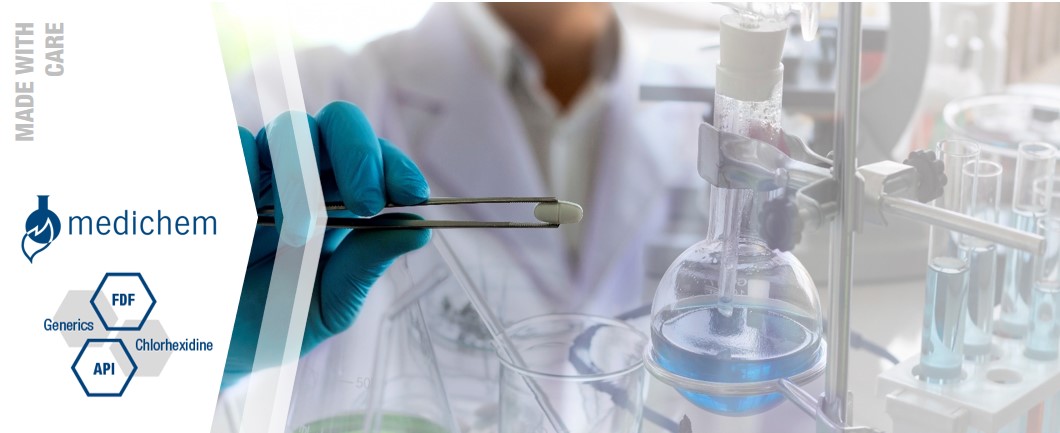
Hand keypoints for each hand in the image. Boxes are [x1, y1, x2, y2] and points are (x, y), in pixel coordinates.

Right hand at [222, 101, 429, 387]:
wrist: (209, 349)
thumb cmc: (276, 321)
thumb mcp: (329, 304)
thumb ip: (365, 266)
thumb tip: (420, 231)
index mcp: (341, 199)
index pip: (375, 158)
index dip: (395, 166)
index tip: (412, 194)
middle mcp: (303, 175)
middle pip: (339, 123)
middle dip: (359, 155)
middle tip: (366, 204)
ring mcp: (256, 172)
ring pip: (288, 132)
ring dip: (304, 177)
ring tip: (300, 233)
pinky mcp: (214, 179)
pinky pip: (231, 148)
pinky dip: (245, 172)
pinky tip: (249, 215)